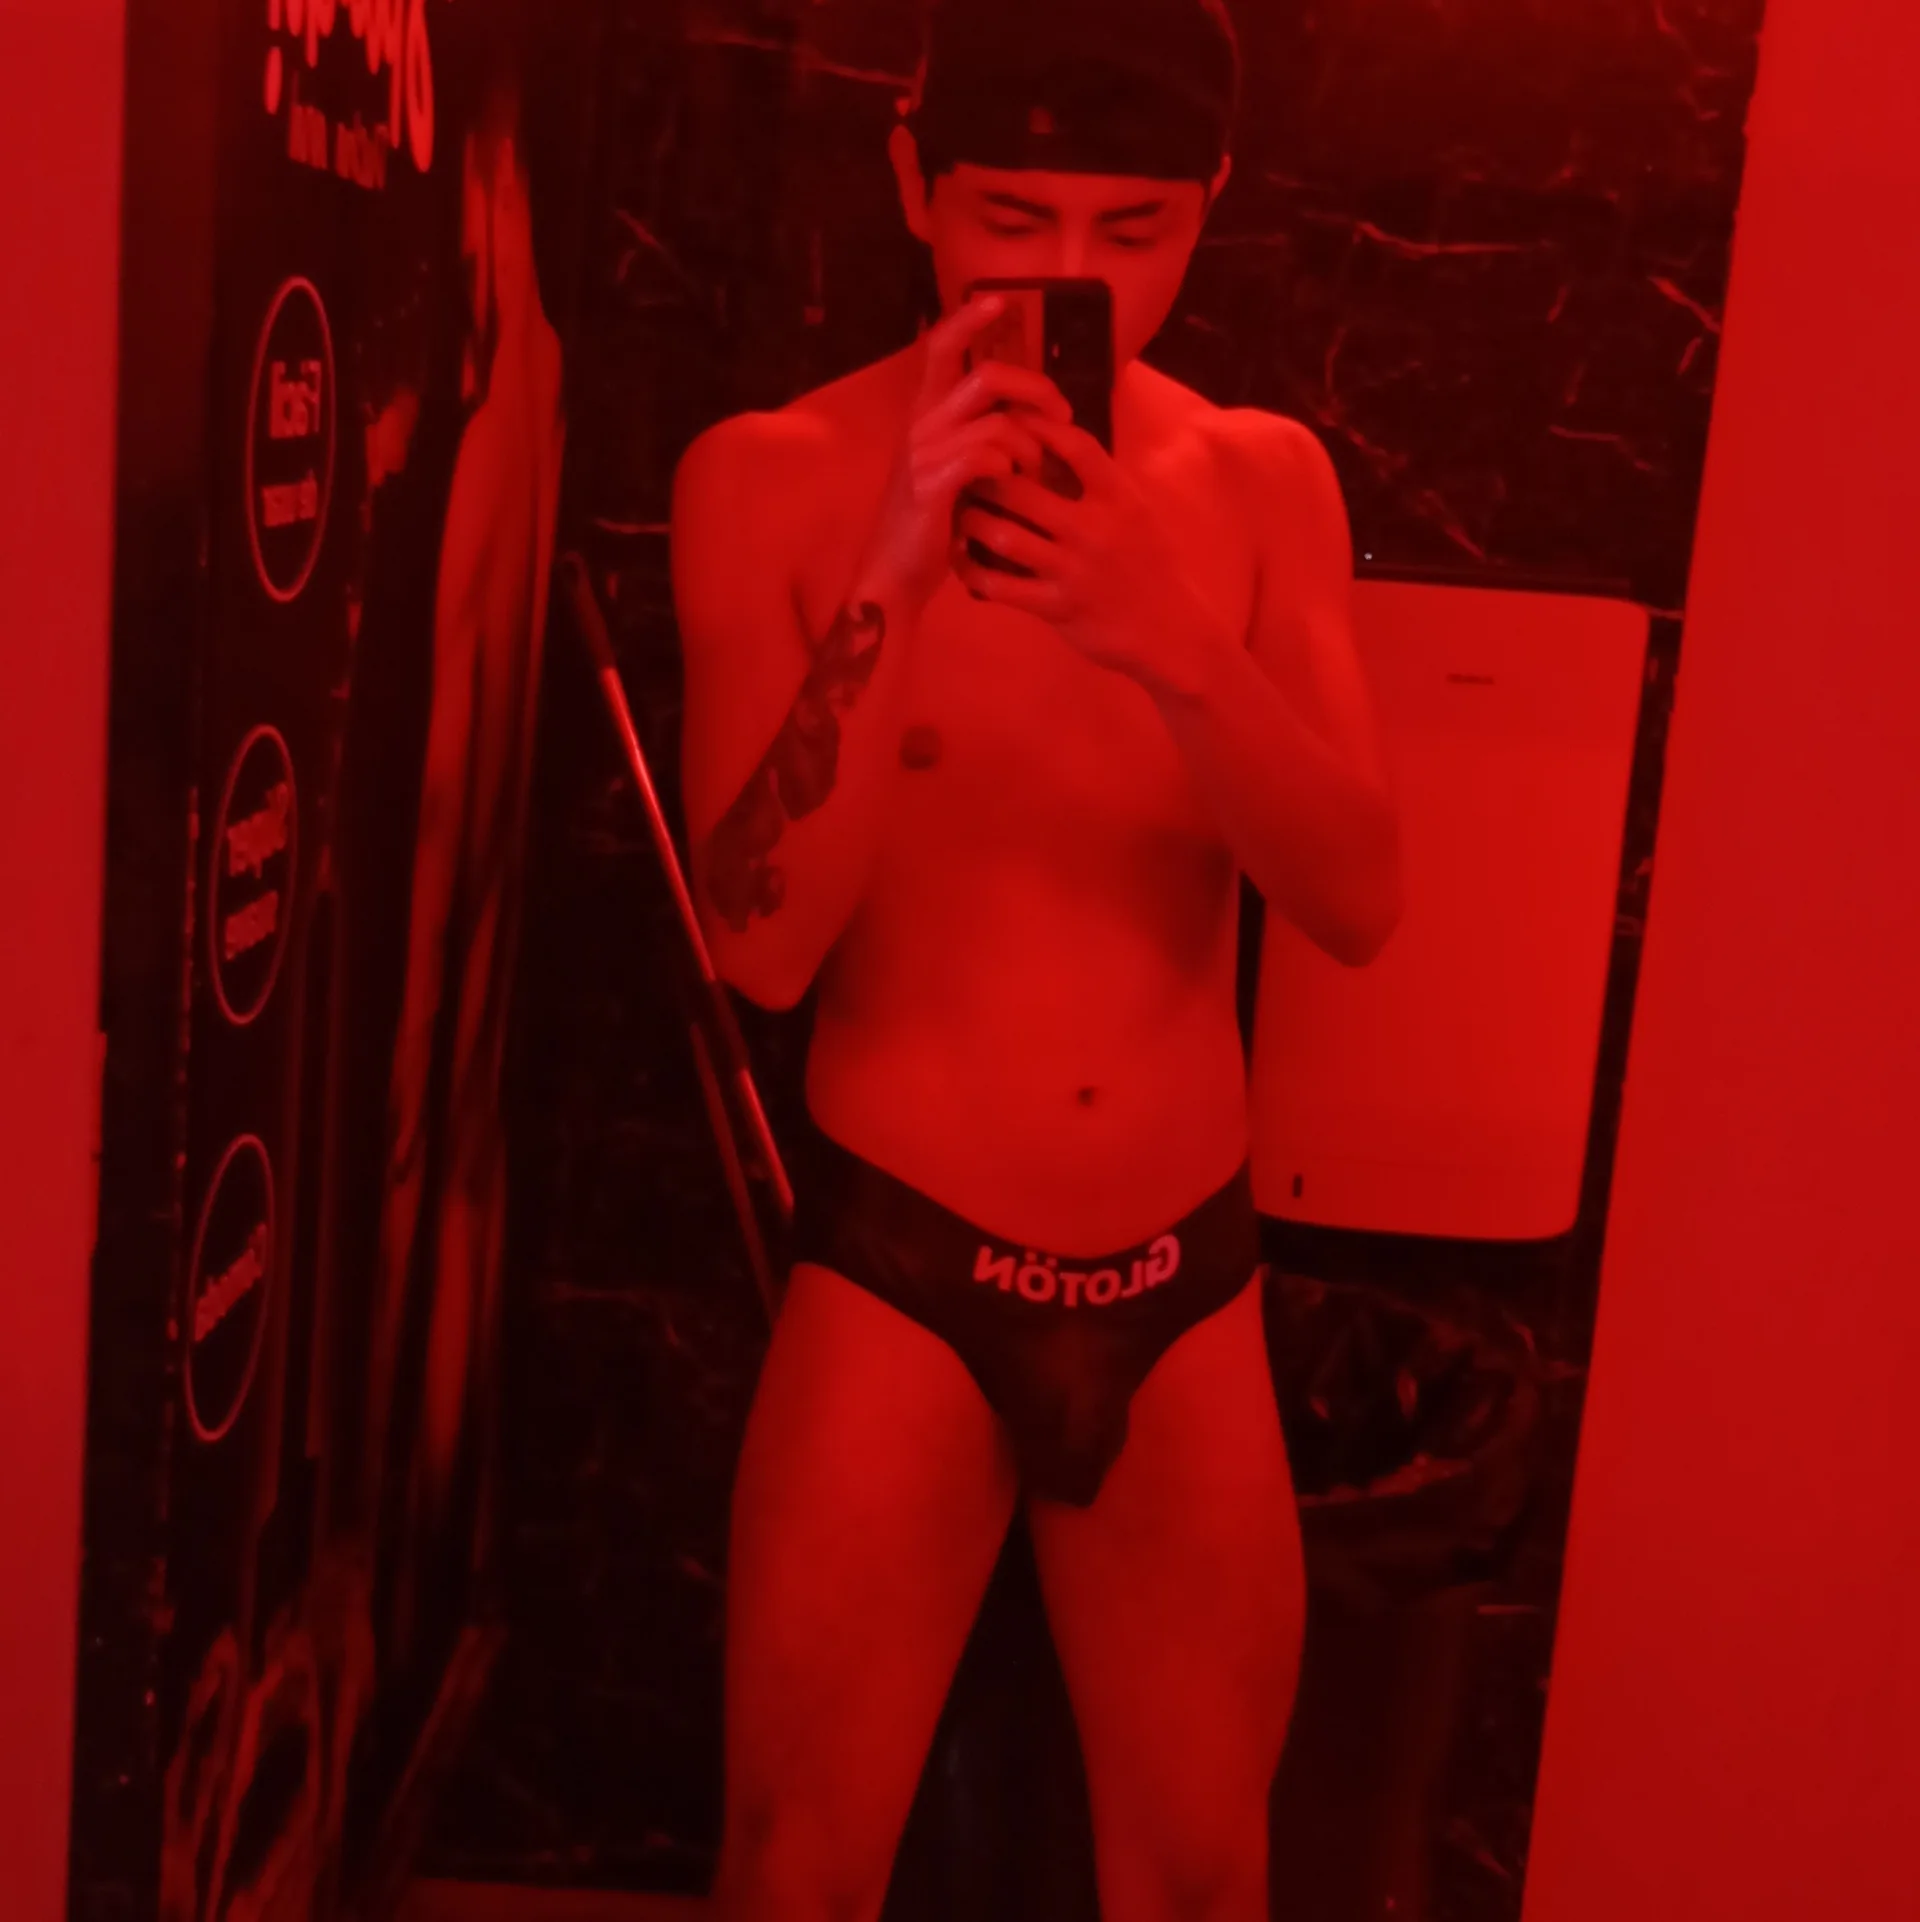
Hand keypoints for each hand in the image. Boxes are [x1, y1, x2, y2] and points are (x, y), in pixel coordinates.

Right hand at [860, 294, 1073, 614]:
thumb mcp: (952, 471)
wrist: (896, 574)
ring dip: (1030, 446)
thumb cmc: (932, 525)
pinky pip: (986, 458)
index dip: (968, 319)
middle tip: (1062, 413)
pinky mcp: (932, 485)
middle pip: (987, 376)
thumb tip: (1028, 418)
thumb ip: (978, 438)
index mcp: (925, 414)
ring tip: (1035, 473)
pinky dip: (1009, 470)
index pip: (941, 346)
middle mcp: (921, 424)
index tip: (1001, 302)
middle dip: (1036, 389)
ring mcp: (924, 453)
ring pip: (997, 422)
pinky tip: (1010, 488)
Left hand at [952, 413, 1224, 697]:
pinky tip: (962, 561)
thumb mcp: (1138, 515)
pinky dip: (973, 571)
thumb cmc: (1152, 566)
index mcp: (1120, 498)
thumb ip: (1102, 485)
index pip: (1075, 446)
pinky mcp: (1058, 607)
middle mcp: (1095, 528)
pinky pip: (1001, 587)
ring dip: (972, 522)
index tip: (1010, 422)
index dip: (1037, 428)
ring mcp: (1074, 569)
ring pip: (1003, 536)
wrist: (1172, 630)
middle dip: (986, 478)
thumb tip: (1058, 446)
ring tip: (960, 514)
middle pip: (1022, 489)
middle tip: (965, 473)